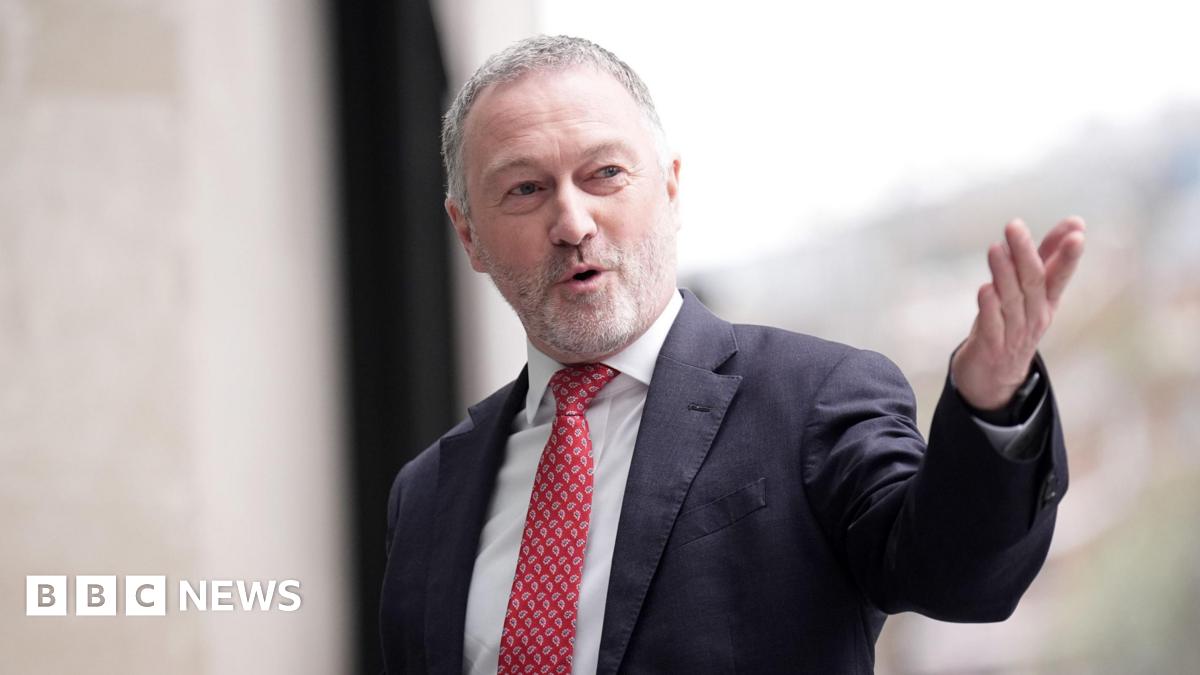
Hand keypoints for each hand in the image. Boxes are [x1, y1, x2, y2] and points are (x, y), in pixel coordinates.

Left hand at [951, 217, 1085, 409]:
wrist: (995, 377)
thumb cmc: (1013, 324)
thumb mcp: (1033, 291)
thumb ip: (1049, 256)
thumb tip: (1074, 222)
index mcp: (1046, 301)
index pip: (1060, 275)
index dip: (1068, 255)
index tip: (1077, 231)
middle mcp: (1035, 316)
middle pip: (1033, 283)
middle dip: (1026, 253)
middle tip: (1015, 226)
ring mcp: (1014, 333)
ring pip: (1012, 300)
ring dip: (1004, 273)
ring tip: (996, 249)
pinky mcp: (992, 347)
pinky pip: (993, 325)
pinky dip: (990, 308)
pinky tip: (985, 289)